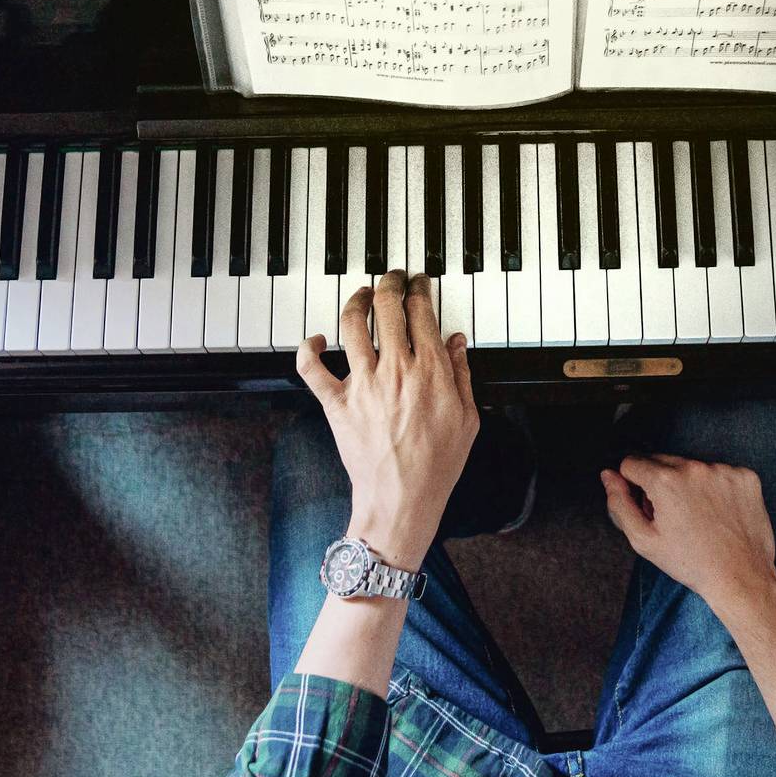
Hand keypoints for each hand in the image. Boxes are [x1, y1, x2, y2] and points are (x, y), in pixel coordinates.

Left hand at [296, 271, 478, 569]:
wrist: (401, 498)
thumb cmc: (436, 466)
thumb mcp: (467, 419)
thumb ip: (462, 375)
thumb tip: (456, 342)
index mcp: (430, 371)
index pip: (421, 312)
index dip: (419, 289)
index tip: (419, 284)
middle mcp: (395, 369)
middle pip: (387, 307)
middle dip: (389, 283)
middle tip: (392, 277)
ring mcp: (362, 384)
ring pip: (351, 324)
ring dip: (355, 301)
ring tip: (361, 295)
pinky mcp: (336, 403)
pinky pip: (311, 368)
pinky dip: (308, 349)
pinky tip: (316, 340)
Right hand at [599, 453, 775, 624]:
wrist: (740, 578)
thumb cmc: (690, 563)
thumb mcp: (643, 540)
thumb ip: (619, 503)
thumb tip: (608, 475)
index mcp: (665, 481)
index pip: (632, 462)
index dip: (633, 485)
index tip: (647, 506)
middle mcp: (695, 468)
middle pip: (662, 460)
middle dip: (660, 483)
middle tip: (672, 516)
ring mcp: (724, 470)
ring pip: (692, 467)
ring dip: (689, 484)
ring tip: (698, 518)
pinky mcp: (746, 477)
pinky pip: (720, 473)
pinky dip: (716, 488)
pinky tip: (719, 514)